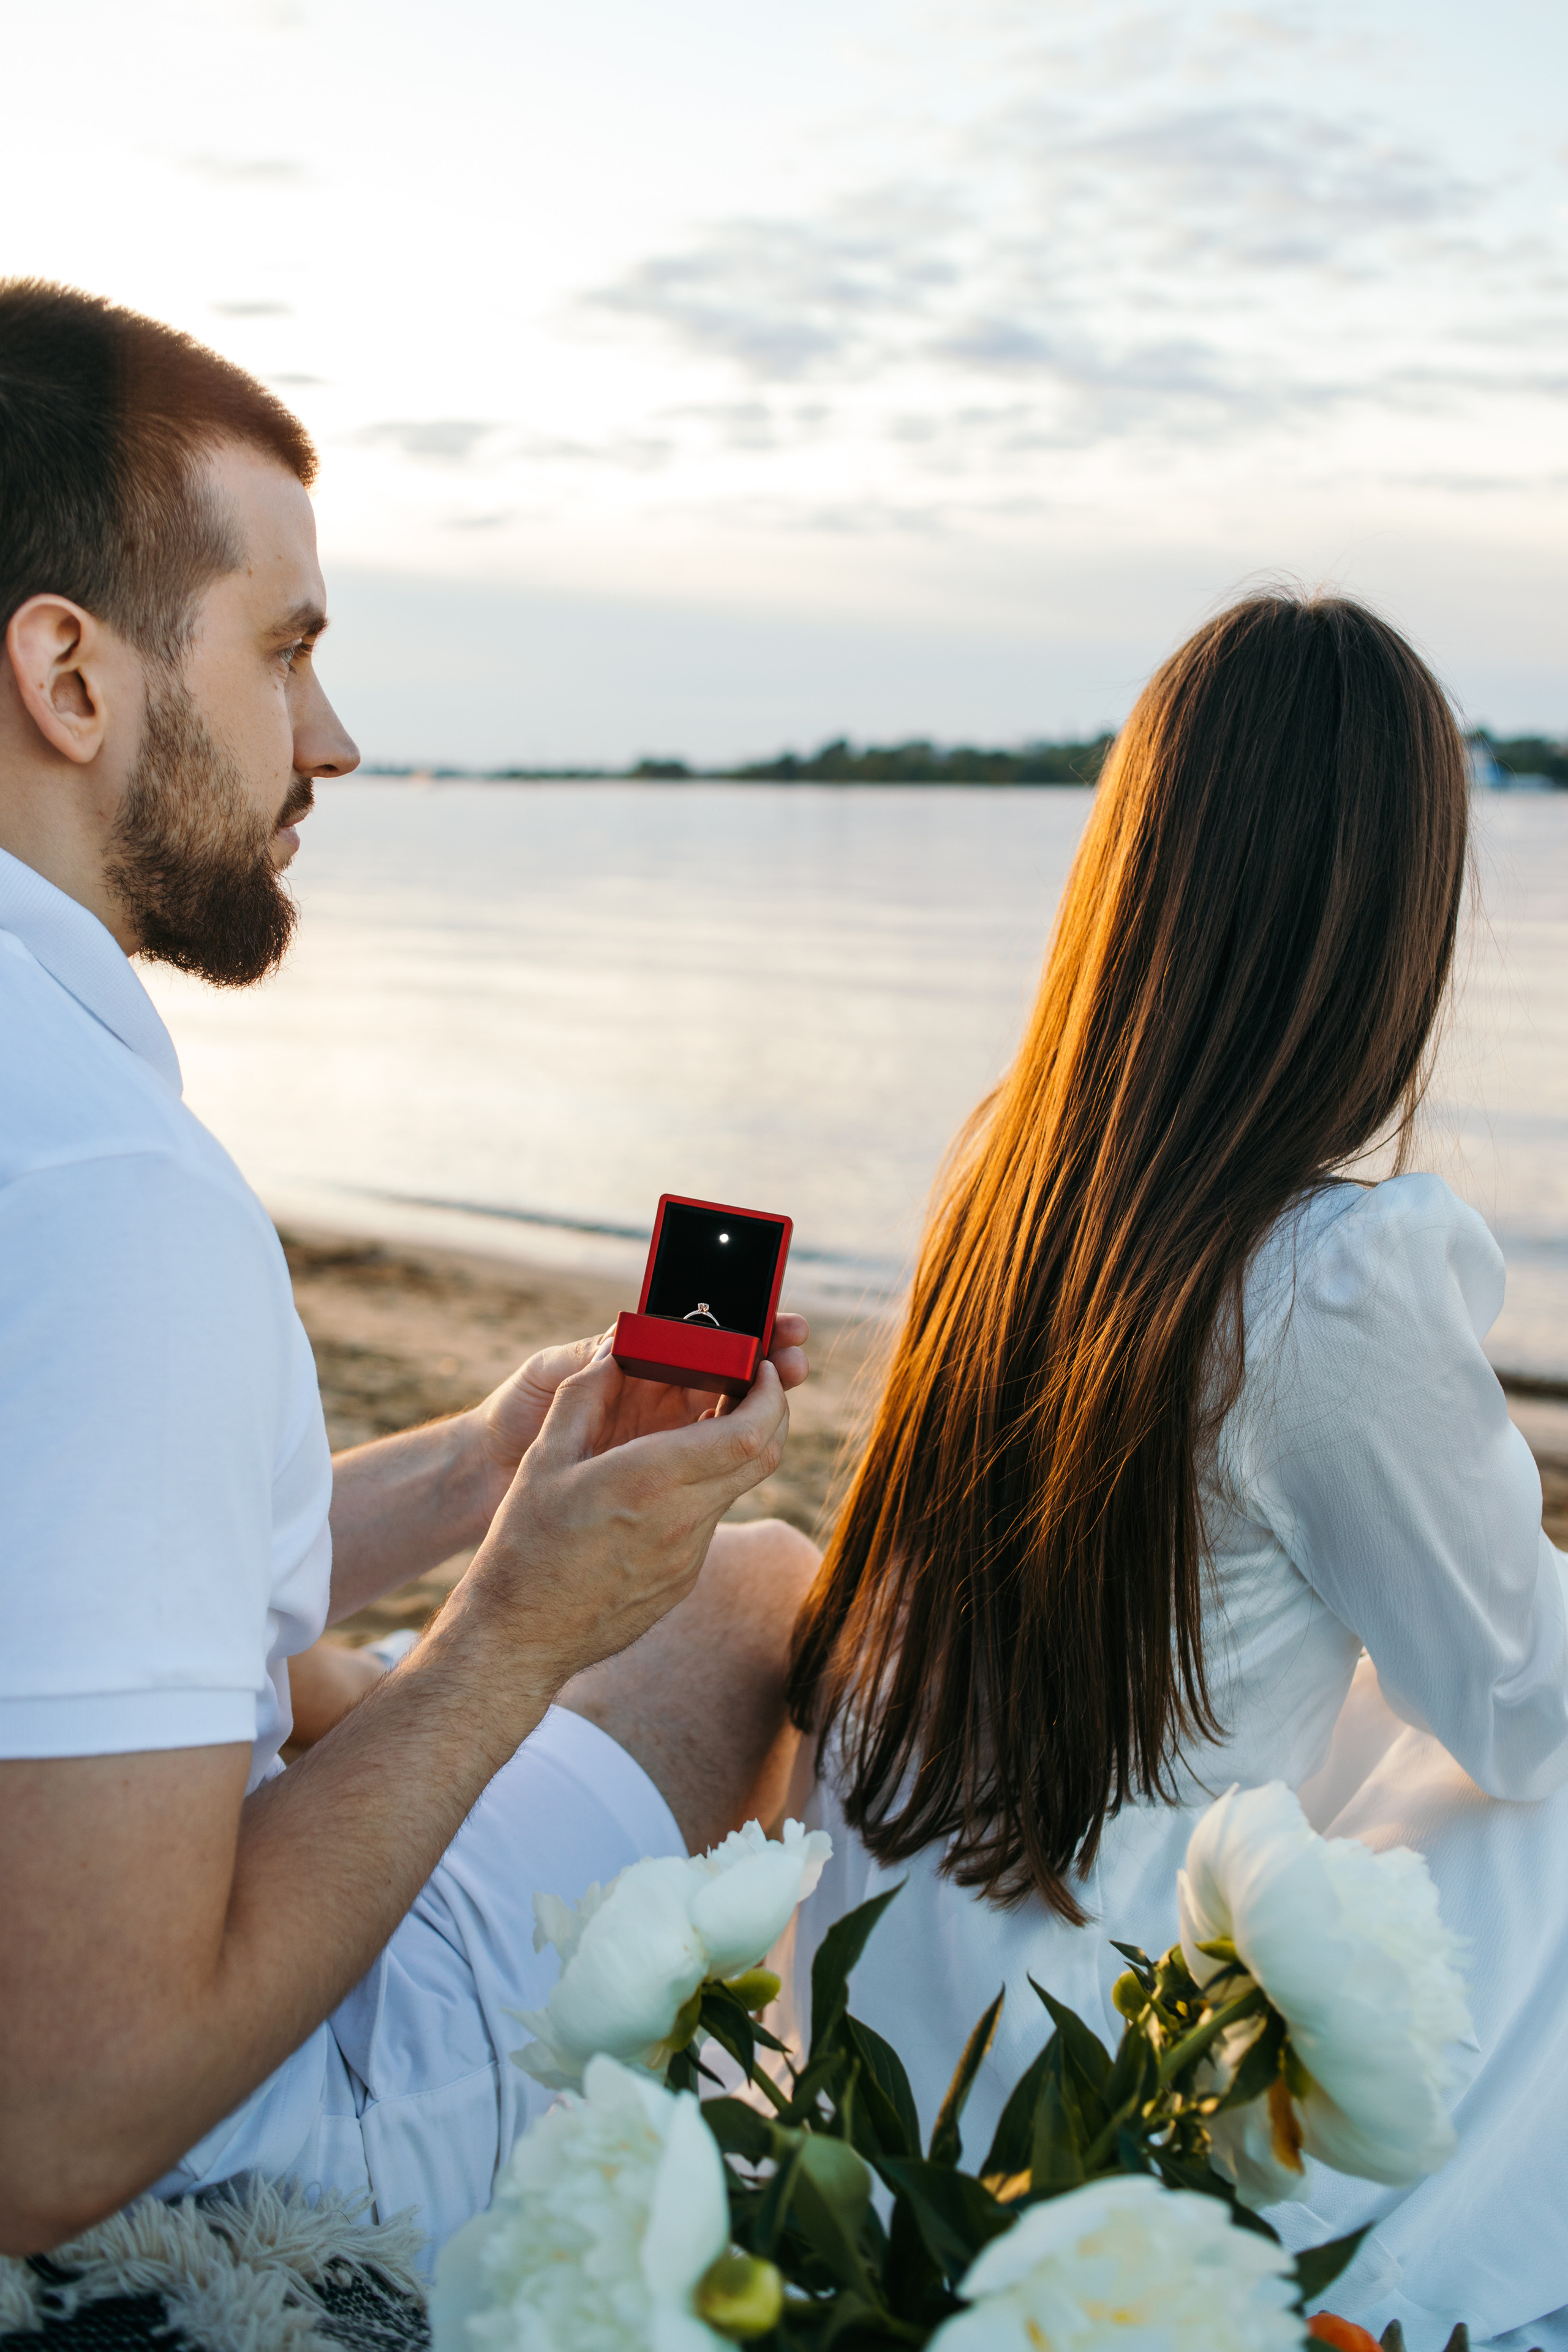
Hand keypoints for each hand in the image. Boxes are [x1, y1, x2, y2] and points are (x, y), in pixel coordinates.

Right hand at [457, 1349, 791, 1693]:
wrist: (521, 1636)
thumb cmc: (524, 1545)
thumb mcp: (543, 1459)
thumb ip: (583, 1396)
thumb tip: (614, 1351)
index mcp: (649, 1482)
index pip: (749, 1434)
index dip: (768, 1395)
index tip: (760, 1367)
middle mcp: (682, 1521)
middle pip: (764, 1457)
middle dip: (770, 1411)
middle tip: (748, 1384)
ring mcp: (689, 1556)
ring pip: (736, 1487)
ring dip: (733, 1450)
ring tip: (699, 1424)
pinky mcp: (684, 1579)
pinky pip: (710, 1520)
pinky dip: (704, 1488)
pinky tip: (665, 1481)